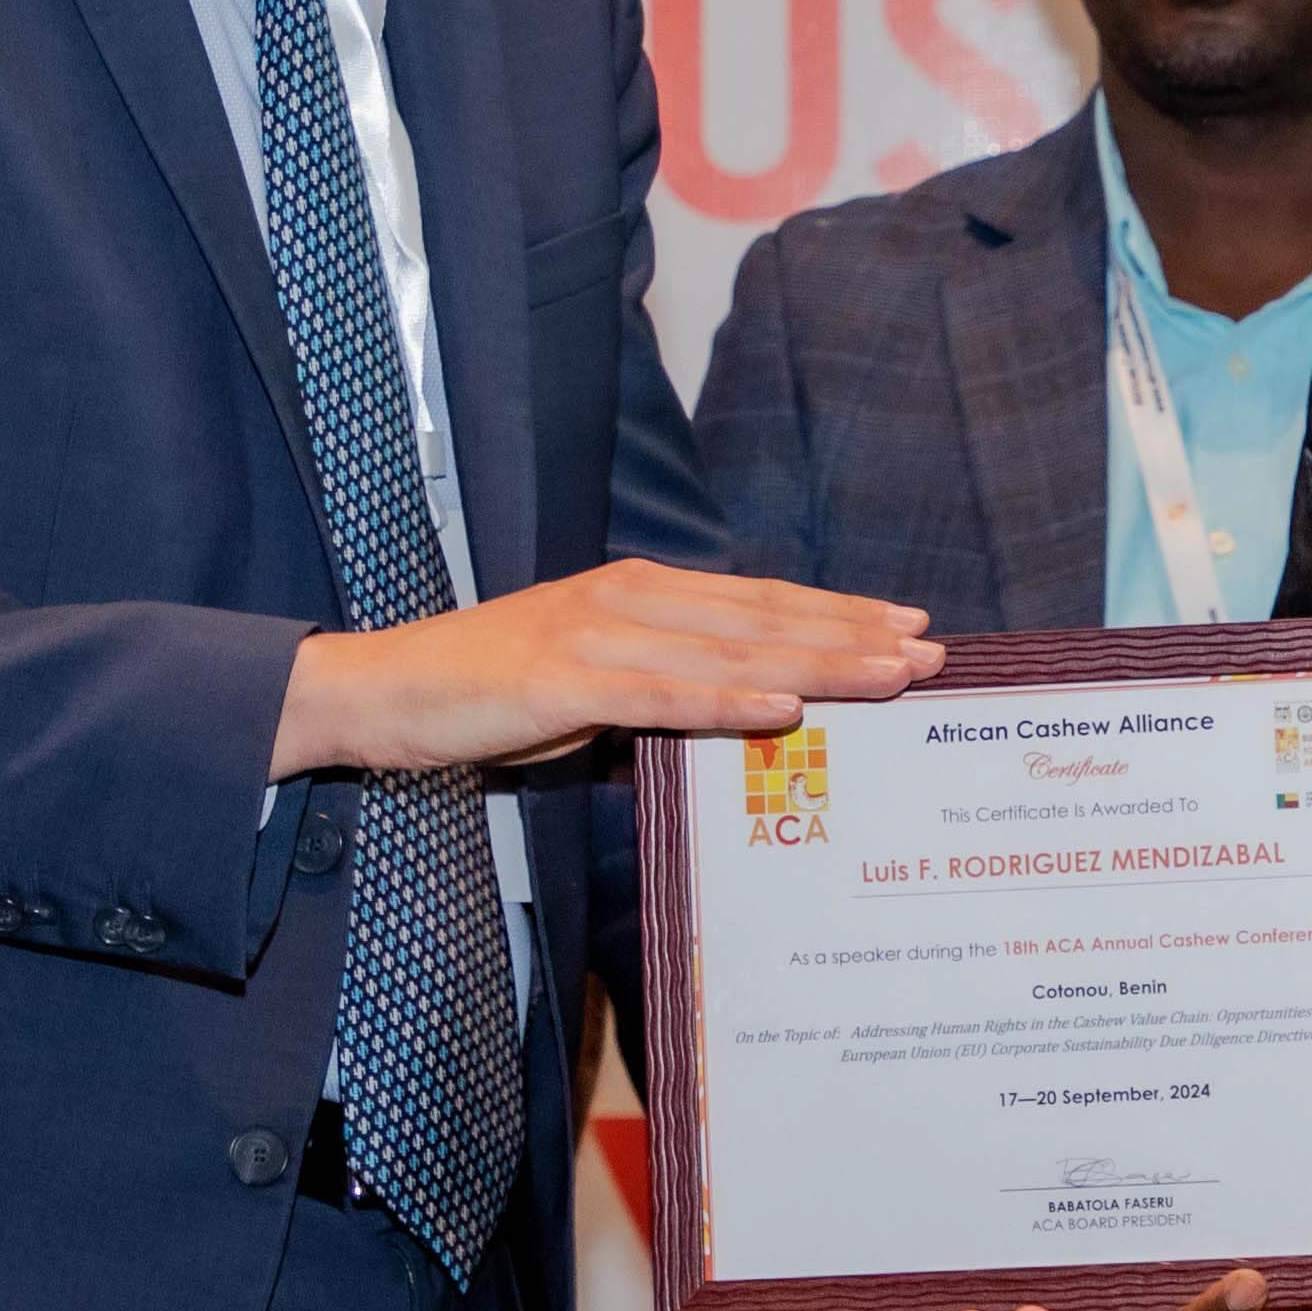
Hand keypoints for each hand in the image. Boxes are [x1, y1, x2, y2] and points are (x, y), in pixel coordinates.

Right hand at [275, 559, 932, 775]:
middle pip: (763, 618)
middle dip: (853, 635)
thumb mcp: (589, 689)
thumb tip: (734, 717)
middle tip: (932, 651)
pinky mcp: (563, 682)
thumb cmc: (484, 695)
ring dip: (818, 663)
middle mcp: (627, 599)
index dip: (837, 612)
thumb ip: (659, 692)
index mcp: (637, 593)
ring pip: (730, 649)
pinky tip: (786, 707)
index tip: (907, 626)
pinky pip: (662, 695)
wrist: (380, 692)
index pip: (759, 602)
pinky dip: (728, 699)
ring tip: (889, 675)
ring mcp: (596, 636)